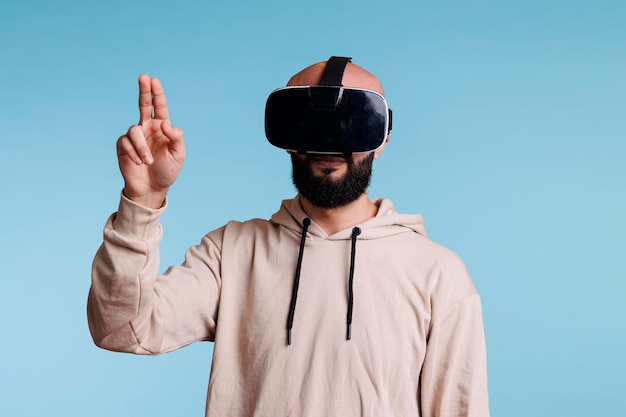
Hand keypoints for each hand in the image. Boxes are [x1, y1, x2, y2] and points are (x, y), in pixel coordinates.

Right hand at [117, 75, 184, 207]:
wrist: (152, 189)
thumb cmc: (167, 170)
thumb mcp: (178, 154)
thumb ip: (176, 137)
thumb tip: (164, 122)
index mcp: (162, 127)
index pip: (160, 107)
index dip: (157, 93)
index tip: (154, 80)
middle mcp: (147, 128)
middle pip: (144, 105)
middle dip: (144, 91)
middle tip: (143, 77)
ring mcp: (134, 136)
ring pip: (134, 130)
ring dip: (142, 147)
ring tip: (147, 161)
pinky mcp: (123, 146)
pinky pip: (125, 143)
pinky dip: (134, 153)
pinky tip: (139, 163)